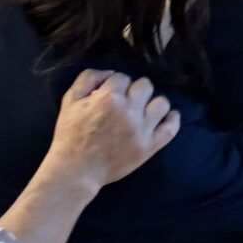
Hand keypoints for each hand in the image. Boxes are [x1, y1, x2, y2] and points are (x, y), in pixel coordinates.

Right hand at [48, 70, 179, 188]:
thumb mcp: (70, 99)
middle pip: (145, 85)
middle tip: (127, 100)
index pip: (122, 77)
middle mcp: (129, 111)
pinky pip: (170, 129)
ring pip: (161, 103)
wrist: (77, 169)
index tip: (110, 93)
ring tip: (145, 108)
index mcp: (108, 98)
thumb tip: (111, 73)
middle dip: (135, 89)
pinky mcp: (149, 147)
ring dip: (153, 102)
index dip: (115, 84)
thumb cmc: (71, 134)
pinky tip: (169, 116)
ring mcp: (142, 130)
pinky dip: (172, 120)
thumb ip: (88, 78)